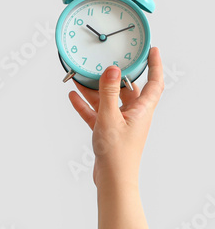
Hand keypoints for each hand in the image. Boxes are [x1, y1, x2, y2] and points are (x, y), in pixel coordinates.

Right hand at [68, 47, 163, 186]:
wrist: (113, 178)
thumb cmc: (118, 153)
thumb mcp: (110, 117)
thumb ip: (109, 92)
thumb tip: (112, 69)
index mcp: (142, 110)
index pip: (154, 83)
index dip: (155, 66)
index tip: (152, 51)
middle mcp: (134, 114)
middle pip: (126, 89)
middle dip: (113, 76)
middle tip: (104, 61)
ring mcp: (120, 122)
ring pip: (108, 100)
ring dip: (95, 89)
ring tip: (80, 76)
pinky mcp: (107, 130)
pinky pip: (96, 112)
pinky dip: (86, 105)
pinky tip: (73, 96)